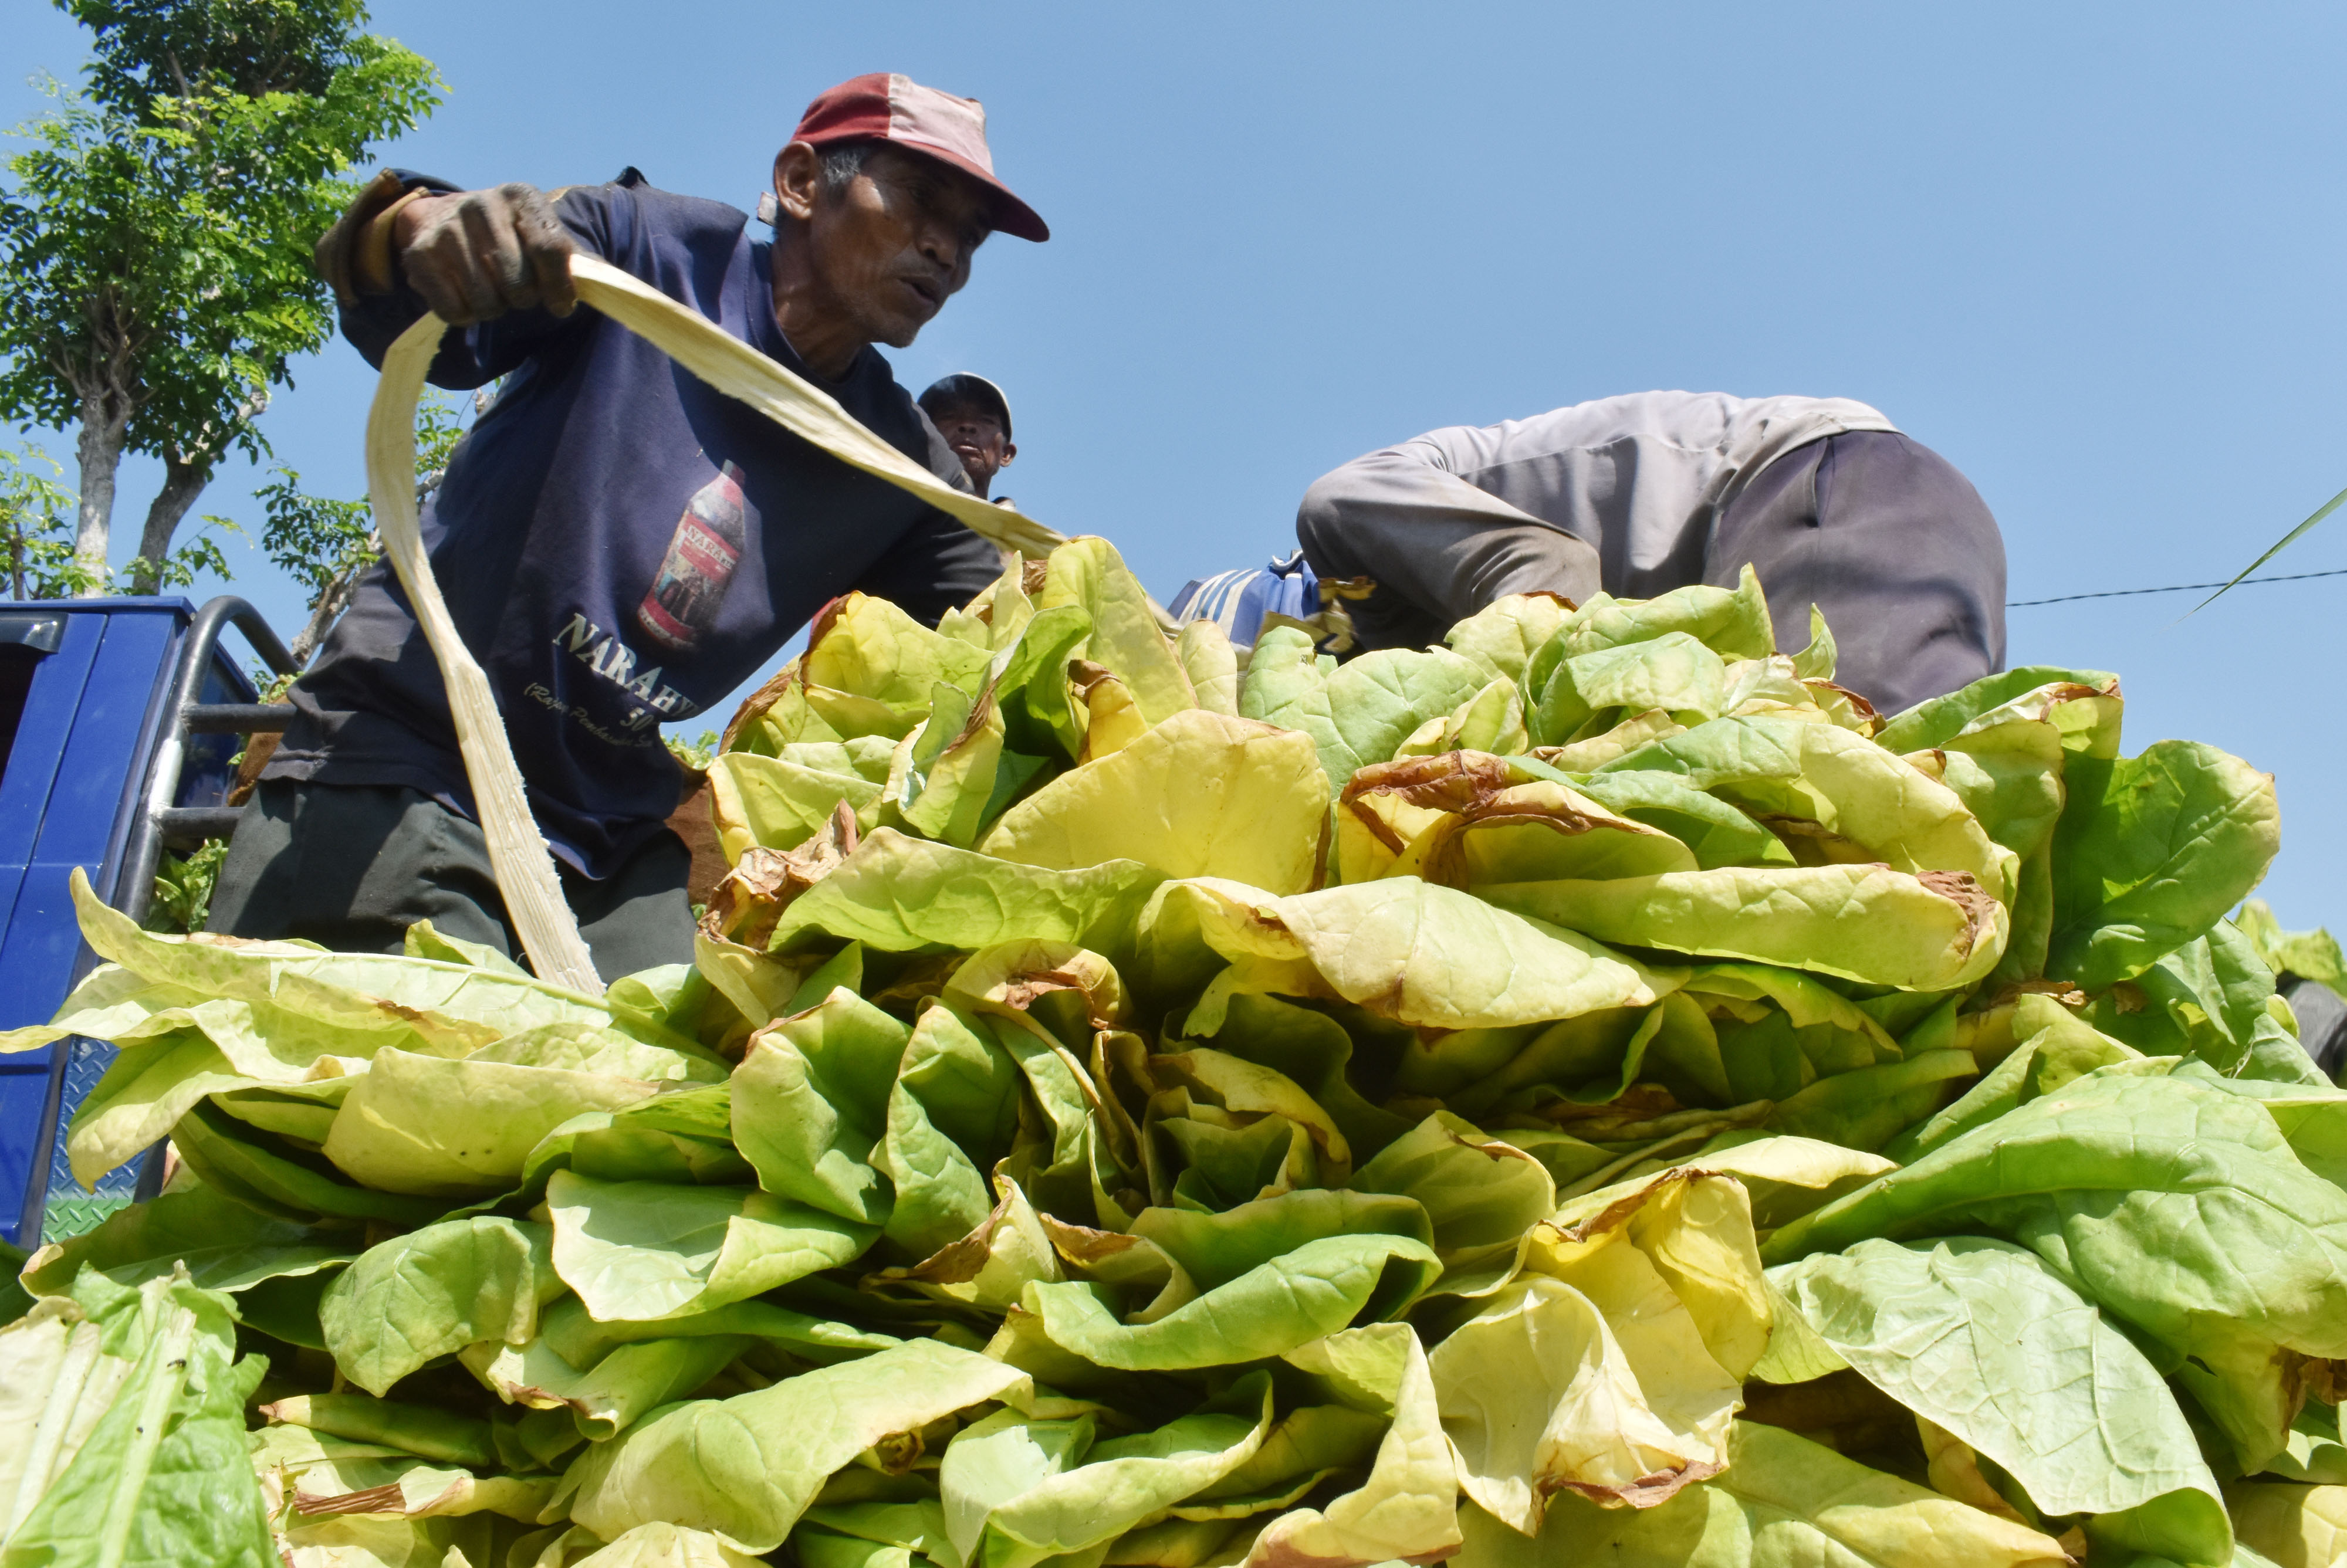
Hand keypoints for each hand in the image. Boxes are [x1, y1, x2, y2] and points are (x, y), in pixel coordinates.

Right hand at [394, 183, 576, 324]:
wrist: (443, 217)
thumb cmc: (510, 235)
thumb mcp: (543, 234)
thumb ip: (577, 262)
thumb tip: (615, 290)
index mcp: (521, 197)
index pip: (550, 250)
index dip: (559, 288)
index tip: (561, 307)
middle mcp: (481, 205)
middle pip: (518, 284)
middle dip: (523, 299)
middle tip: (516, 290)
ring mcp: (447, 228)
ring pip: (487, 303)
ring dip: (495, 309)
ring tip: (491, 290)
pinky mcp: (420, 254)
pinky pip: (454, 311)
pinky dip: (465, 315)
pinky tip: (465, 294)